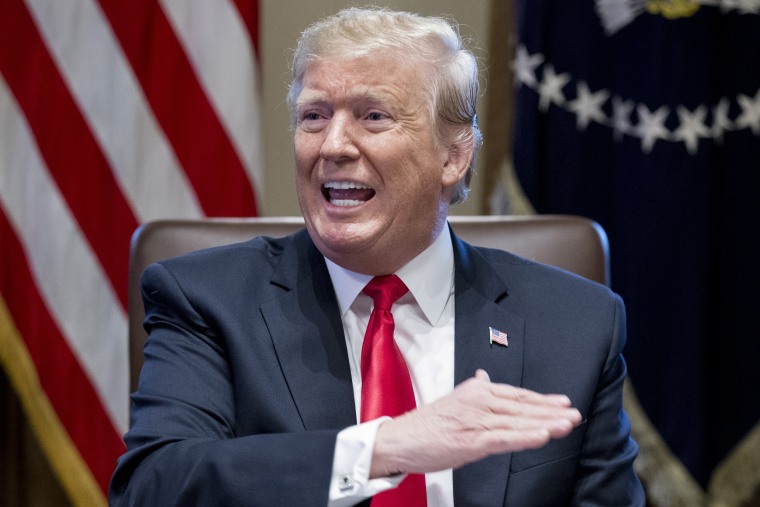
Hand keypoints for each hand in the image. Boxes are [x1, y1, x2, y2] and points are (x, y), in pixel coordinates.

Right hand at [370, 370, 581, 477]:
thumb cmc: (426, 425)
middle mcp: (479, 401)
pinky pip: (505, 438)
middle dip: (551, 411)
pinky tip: (543, 435)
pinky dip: (526, 436)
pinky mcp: (472, 440)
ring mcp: (476, 420)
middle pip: (522, 406)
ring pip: (518, 421)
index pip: (516, 394)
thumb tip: (484, 376)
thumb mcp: (453, 400)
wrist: (400, 439)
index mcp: (476, 391)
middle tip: (574, 413)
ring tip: (567, 424)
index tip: (562, 402)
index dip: (541, 399)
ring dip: (546, 423)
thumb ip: (473, 389)